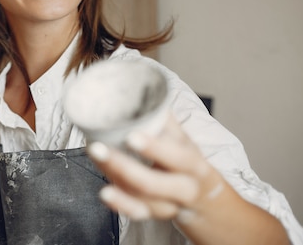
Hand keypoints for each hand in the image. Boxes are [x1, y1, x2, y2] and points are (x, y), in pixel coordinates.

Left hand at [87, 113, 224, 222]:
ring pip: (142, 199)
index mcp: (194, 164)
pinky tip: (104, 192)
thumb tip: (143, 87)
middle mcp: (184, 188)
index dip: (156, 149)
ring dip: (115, 181)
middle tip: (96, 148)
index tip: (132, 136)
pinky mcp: (155, 214)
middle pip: (155, 184)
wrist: (208, 201)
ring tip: (94, 159)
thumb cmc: (189, 163)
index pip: (178, 158)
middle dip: (124, 167)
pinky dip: (120, 204)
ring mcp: (170, 205)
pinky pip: (138, 213)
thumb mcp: (184, 141)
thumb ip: (164, 120)